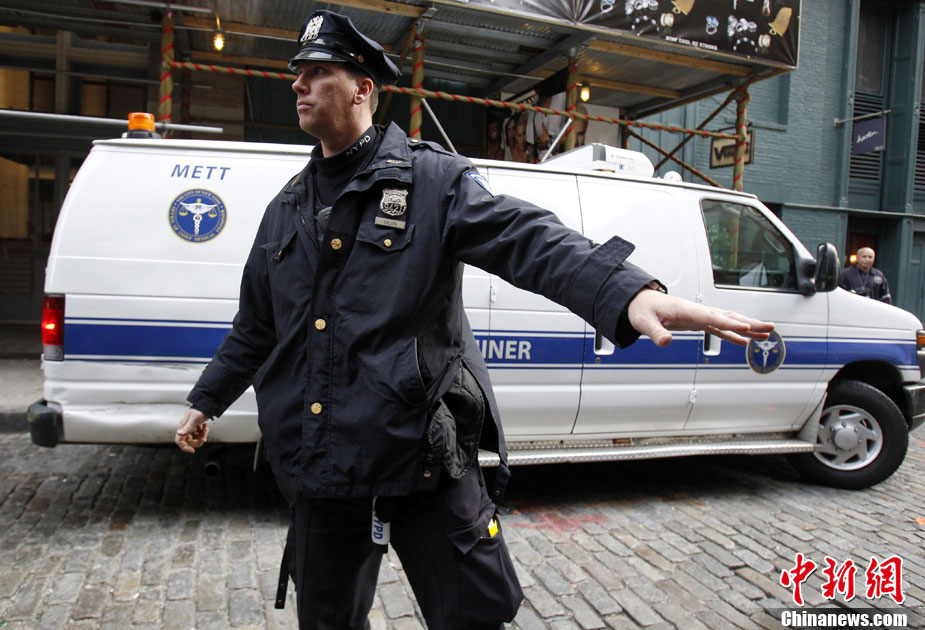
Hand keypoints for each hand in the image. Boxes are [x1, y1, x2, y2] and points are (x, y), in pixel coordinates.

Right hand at [175, 408, 209, 452]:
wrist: (206, 406)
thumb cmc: (199, 410)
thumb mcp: (194, 419)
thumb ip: (188, 427)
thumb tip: (180, 433)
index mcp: (182, 427)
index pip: (179, 441)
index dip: (184, 447)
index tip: (192, 451)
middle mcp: (185, 429)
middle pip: (189, 442)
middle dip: (198, 441)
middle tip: (204, 436)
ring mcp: (190, 429)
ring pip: (195, 439)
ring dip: (202, 436)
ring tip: (205, 429)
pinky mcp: (195, 429)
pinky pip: (199, 435)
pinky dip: (203, 432)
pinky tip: (204, 426)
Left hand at [628, 288, 773, 347]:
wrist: (640, 301)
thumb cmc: (642, 309)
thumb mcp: (645, 322)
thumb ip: (655, 332)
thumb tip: (665, 342)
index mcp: (686, 309)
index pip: (712, 317)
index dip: (729, 324)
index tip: (746, 329)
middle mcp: (697, 311)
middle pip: (728, 317)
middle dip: (750, 322)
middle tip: (770, 328)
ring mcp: (699, 316)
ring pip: (728, 321)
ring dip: (747, 327)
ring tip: (766, 334)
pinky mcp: (697, 322)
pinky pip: (719, 328)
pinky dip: (733, 335)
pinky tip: (744, 342)